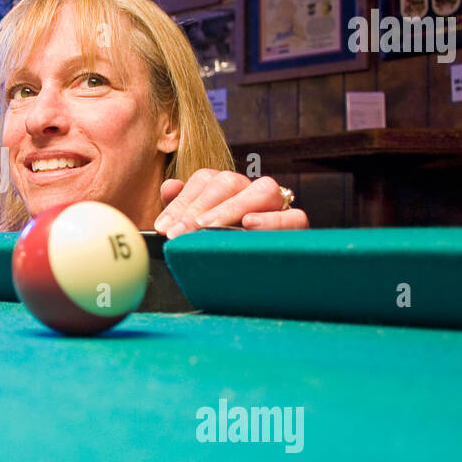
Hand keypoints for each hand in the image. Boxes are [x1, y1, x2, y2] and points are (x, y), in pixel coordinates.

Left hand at [154, 169, 307, 237]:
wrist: (260, 281)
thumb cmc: (223, 249)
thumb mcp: (197, 231)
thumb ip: (182, 207)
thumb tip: (170, 187)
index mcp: (227, 188)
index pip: (204, 180)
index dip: (182, 201)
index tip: (164, 227)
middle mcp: (252, 191)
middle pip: (228, 182)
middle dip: (199, 207)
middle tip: (178, 232)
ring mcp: (277, 206)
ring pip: (262, 190)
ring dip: (231, 207)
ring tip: (207, 226)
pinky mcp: (298, 225)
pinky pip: (293, 216)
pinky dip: (272, 219)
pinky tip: (250, 224)